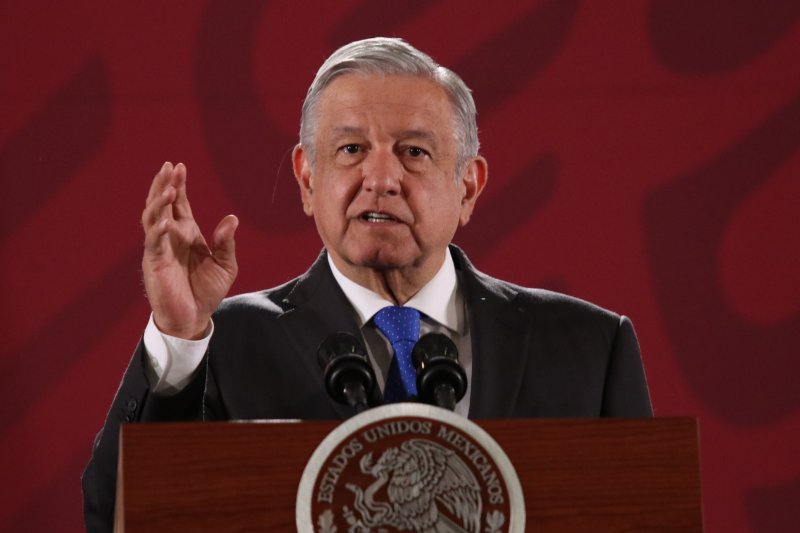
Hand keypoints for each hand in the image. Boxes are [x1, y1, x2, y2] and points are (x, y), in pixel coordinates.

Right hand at [141, 162, 238, 338]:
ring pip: (153, 218)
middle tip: (168, 166)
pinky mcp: (154, 263)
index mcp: (187, 233)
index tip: (179, 165)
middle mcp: (171, 236)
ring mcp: (160, 248)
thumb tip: (232, 219)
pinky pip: (153, 242)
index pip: (179, 203)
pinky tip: (166, 220)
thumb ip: (226, 243)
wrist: (193, 318)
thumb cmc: (206, 291)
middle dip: (164, 184)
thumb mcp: (225, 266)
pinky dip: (158, 230)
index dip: (178, 184)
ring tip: (169, 187)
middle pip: (162, 203)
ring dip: (159, 202)